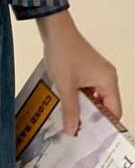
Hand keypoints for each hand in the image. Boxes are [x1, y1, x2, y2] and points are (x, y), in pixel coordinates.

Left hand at [36, 11, 121, 134]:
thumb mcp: (65, 85)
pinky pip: (86, 88)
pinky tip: (65, 105)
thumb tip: (72, 131)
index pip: (114, 111)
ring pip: (93, 97)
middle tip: (76, 134)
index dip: (103, 126)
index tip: (90, 138)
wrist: (55, 28)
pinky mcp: (87, 68)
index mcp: (108, 81)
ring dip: (82, 107)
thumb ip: (70, 109)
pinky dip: (78, 97)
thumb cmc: (63, 54)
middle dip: (90, 118)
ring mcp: (97, 72)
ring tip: (69, 123)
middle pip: (104, 105)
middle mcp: (107, 77)